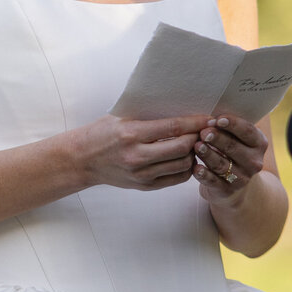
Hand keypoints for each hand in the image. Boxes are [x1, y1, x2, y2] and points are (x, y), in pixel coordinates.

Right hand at [75, 114, 208, 190]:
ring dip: (194, 153)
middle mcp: (138, 156)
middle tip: (204, 130)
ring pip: (183, 165)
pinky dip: (186, 168)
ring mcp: (142, 174)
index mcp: (132, 134)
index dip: (195, 122)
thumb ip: (148, 114)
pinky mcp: (145, 186)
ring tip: (195, 143)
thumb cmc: (102, 133)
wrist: (83, 160)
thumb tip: (180, 105)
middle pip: (182, 148)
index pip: (173, 127)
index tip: (208, 117)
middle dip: (198, 137)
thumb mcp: (121, 116)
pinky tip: (186, 157)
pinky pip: (176, 179)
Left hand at [193, 116, 267, 202]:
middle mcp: (254, 161)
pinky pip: (214, 182)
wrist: (235, 183)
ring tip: (196, 146)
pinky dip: (204, 174)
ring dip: (208, 154)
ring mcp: (242, 178)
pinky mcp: (228, 191)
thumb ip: (228, 127)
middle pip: (233, 147)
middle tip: (203, 132)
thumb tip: (209, 115)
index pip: (247, 131)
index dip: (233, 124)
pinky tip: (196, 168)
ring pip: (222, 164)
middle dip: (217, 138)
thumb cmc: (232, 151)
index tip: (217, 119)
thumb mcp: (237, 138)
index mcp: (259, 144)